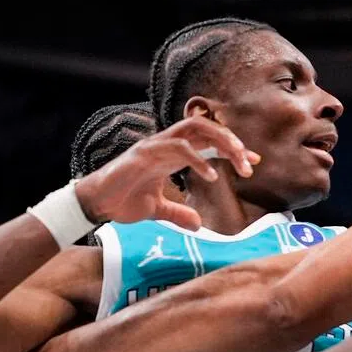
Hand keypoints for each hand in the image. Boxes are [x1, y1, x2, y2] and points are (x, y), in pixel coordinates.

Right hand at [74, 116, 260, 230]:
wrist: (96, 204)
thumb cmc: (122, 201)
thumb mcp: (158, 211)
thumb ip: (178, 214)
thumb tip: (198, 224)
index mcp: (171, 154)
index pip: (207, 142)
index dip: (231, 149)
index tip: (254, 162)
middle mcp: (166, 144)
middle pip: (205, 127)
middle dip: (232, 141)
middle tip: (251, 163)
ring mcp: (155, 146)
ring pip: (194, 129)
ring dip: (222, 144)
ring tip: (241, 164)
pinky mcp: (145, 154)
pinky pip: (178, 148)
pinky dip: (199, 159)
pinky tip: (213, 176)